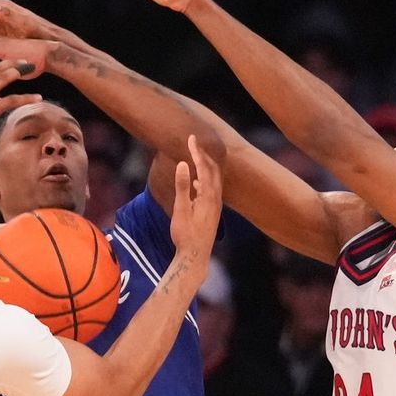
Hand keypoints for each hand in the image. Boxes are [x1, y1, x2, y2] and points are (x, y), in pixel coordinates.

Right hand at [169, 135, 222, 275]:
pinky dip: (204, 179)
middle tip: (194, 142)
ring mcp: (215, 206)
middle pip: (213, 170)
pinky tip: (195, 182)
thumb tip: (182, 163)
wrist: (195, 257)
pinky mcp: (212, 212)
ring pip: (214, 179)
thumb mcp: (180, 210)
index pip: (204, 167)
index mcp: (209, 196)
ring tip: (196, 156)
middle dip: (204, 155)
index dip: (197, 151)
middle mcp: (216, 199)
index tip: (190, 138)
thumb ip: (181, 186)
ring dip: (205, 166)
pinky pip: (211, 189)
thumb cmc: (185, 235)